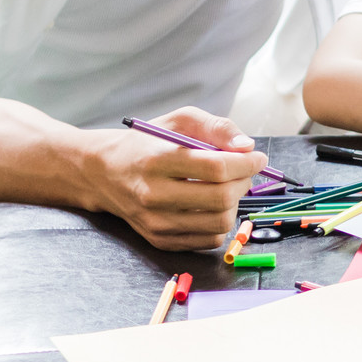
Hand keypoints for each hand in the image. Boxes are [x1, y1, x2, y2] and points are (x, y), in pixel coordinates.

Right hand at [89, 106, 264, 250]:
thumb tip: (247, 146)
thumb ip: (216, 128)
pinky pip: (208, 240)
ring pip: (219, 223)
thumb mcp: (179, 120)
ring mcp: (155, 222)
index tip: (258, 157)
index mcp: (158, 160)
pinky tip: (213, 205)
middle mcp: (153, 195)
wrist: (104, 172)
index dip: (246, 163)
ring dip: (235, 204)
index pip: (216, 168)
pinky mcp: (159, 240)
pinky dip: (221, 223)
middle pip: (221, 198)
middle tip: (244, 171)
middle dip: (244, 183)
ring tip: (228, 187)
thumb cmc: (147, 142)